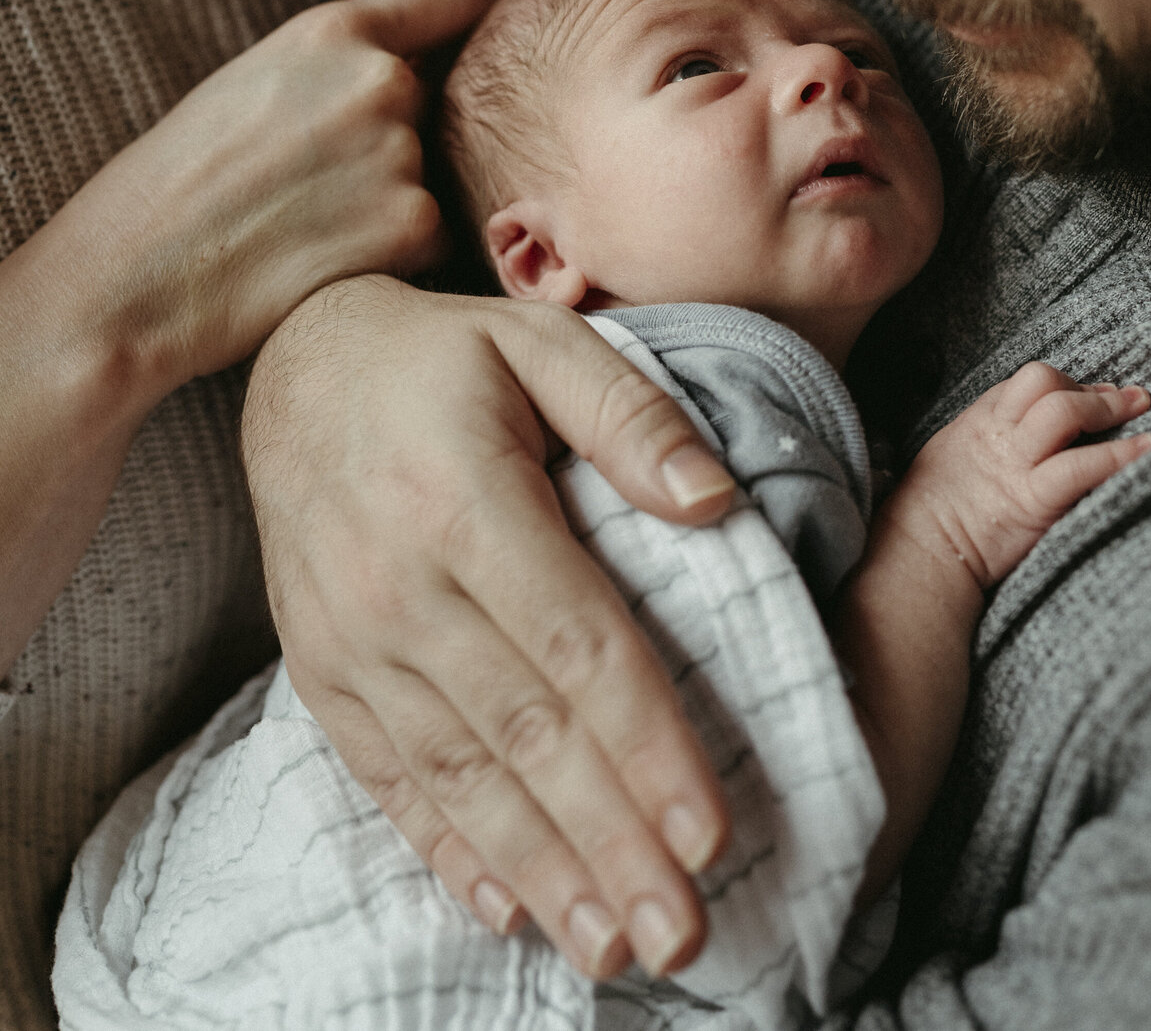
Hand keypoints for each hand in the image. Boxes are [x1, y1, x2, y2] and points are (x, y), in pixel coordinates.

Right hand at [42, 0, 497, 403]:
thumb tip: (420, 73)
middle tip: (343, 182)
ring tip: (308, 227)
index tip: (532, 3)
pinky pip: (436, 238)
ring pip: (439, 176)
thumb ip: (344, 67)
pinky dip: (397, 254)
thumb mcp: (258, 83)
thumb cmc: (178, 187)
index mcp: (333, 32)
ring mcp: (402, 153)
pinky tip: (324, 260)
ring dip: (398, 203)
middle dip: (421, 135)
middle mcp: (381, 82)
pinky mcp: (413, 228)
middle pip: (450, 102)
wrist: (134, 279)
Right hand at [242, 278, 736, 979]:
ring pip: (459, 773)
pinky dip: (446, 847)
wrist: (296, 370)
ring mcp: (350, 637)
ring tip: (611, 946)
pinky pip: (386, 774)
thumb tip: (716, 503)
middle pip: (525, 732)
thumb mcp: (540, 342)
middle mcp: (399, 584)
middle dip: (611, 841)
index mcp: (466, 501)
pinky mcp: (321, 669)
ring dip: (541, 868)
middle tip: (684, 932)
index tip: (710, 831)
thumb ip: (631, 416)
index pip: (577, 644)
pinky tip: (505, 904)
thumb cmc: (442, 357)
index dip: (647, 744)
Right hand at [897, 362, 1150, 592]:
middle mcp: (997, 433)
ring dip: (1107, 408)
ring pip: (1062, 411)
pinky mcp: (1032, 499)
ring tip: (1137, 409)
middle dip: (1091, 388)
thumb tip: (1025, 429)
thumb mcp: (954, 454)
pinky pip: (1079, 466)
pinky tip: (1144, 449)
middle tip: (1128, 397)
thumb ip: (989, 436)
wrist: (919, 551)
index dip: (1066, 383)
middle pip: (1044, 381)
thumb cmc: (932, 510)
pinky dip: (1118, 455)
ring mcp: (1015, 464)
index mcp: (979, 420)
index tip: (1094, 392)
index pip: (1027, 383)